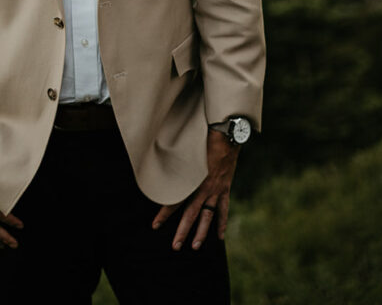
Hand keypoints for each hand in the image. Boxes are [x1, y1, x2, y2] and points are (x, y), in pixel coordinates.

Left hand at [152, 129, 239, 249]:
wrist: (226, 134)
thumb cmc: (202, 136)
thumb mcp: (185, 147)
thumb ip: (173, 158)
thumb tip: (156, 159)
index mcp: (191, 178)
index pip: (175, 199)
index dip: (164, 213)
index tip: (155, 225)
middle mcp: (203, 187)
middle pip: (191, 213)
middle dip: (182, 231)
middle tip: (175, 246)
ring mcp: (216, 189)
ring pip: (207, 215)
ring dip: (201, 232)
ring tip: (194, 246)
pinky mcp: (225, 188)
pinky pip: (223, 208)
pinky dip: (222, 222)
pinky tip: (219, 236)